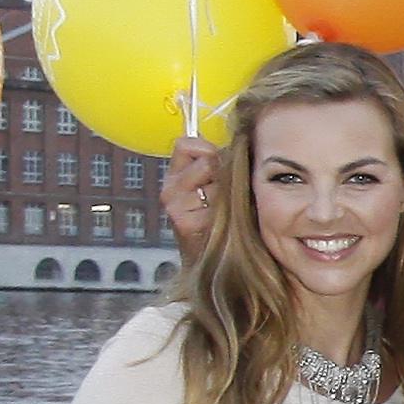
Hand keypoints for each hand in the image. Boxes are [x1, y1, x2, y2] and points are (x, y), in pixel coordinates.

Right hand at [160, 137, 217, 253]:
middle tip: (224, 195)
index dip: (207, 150)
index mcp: (174, 175)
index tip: (217, 167)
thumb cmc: (218, 221)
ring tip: (224, 210)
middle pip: (207, 160)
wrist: (212, 262)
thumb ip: (216, 164)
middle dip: (223, 174)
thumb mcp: (213, 186)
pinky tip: (222, 223)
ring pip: (215, 181)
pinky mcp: (184, 223)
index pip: (186, 144)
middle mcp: (169, 188)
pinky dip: (226, 211)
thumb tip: (234, 142)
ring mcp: (174, 205)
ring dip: (227, 193)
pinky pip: (217, 203)